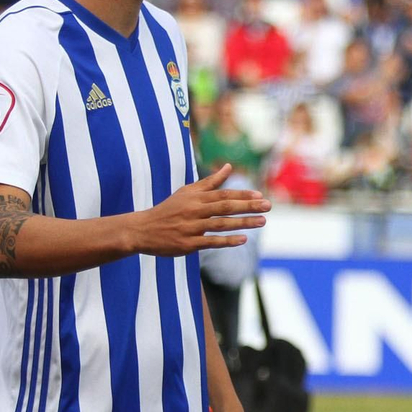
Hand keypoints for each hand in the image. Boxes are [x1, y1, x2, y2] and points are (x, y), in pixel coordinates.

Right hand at [131, 163, 270, 256]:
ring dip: (243, 223)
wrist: (142, 230)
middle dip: (248, 206)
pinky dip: (227, 240)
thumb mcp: (187, 192)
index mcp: (195, 198)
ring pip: (221, 224)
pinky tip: (243, 240)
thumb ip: (210, 181)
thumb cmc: (169, 209)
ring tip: (262, 221)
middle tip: (268, 206)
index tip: (260, 195)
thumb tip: (229, 166)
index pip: (223, 194)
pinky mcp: (187, 244)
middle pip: (225, 207)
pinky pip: (210, 242)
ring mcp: (191, 228)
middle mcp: (194, 211)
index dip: (242, 194)